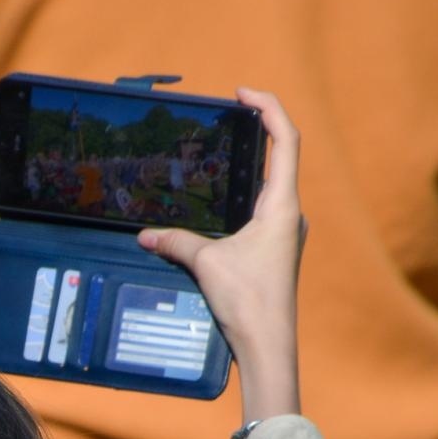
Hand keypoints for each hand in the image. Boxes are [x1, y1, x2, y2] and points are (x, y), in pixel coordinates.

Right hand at [137, 87, 304, 420]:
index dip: (269, 109)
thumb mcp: (206, 264)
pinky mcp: (277, 250)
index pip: (286, 141)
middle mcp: (290, 215)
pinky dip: (248, 192)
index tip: (244, 93)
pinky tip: (224, 199)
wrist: (268, 345)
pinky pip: (265, 208)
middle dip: (260, 130)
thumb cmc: (248, 301)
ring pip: (274, 185)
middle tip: (231, 113)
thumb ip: (176, 242)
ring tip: (224, 150)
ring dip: (254, 163)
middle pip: (282, 157)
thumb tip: (147, 234)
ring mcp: (286, 234)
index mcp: (281, 206)